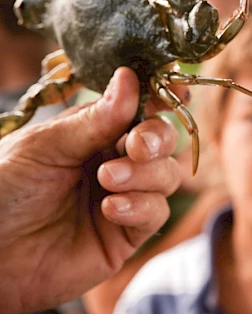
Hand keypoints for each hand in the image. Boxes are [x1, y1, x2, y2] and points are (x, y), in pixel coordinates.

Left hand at [0, 67, 179, 313]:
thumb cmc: (2, 192)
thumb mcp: (44, 147)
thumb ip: (93, 120)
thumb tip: (129, 78)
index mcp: (92, 133)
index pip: (138, 109)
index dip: (159, 97)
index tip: (172, 91)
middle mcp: (113, 162)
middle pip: (162, 141)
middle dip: (158, 138)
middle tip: (137, 145)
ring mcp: (124, 198)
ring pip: (167, 175)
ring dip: (145, 174)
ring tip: (107, 179)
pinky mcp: (127, 235)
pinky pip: (156, 214)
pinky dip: (141, 206)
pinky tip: (110, 209)